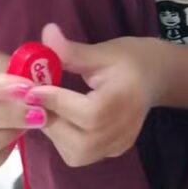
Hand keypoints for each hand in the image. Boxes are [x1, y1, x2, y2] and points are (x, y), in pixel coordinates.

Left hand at [30, 25, 164, 167]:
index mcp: (125, 101)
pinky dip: (64, 139)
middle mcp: (123, 130)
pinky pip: (81, 154)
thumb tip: (46, 33)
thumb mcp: (102, 51)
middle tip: (35, 99)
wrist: (156, 77)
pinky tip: (60, 116)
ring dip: (55, 133)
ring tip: (48, 107)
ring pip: (77, 154)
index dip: (57, 102)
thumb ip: (71, 50)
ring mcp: (119, 146)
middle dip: (52, 121)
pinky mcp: (113, 152)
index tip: (32, 88)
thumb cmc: (130, 59)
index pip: (88, 113)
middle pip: (81, 143)